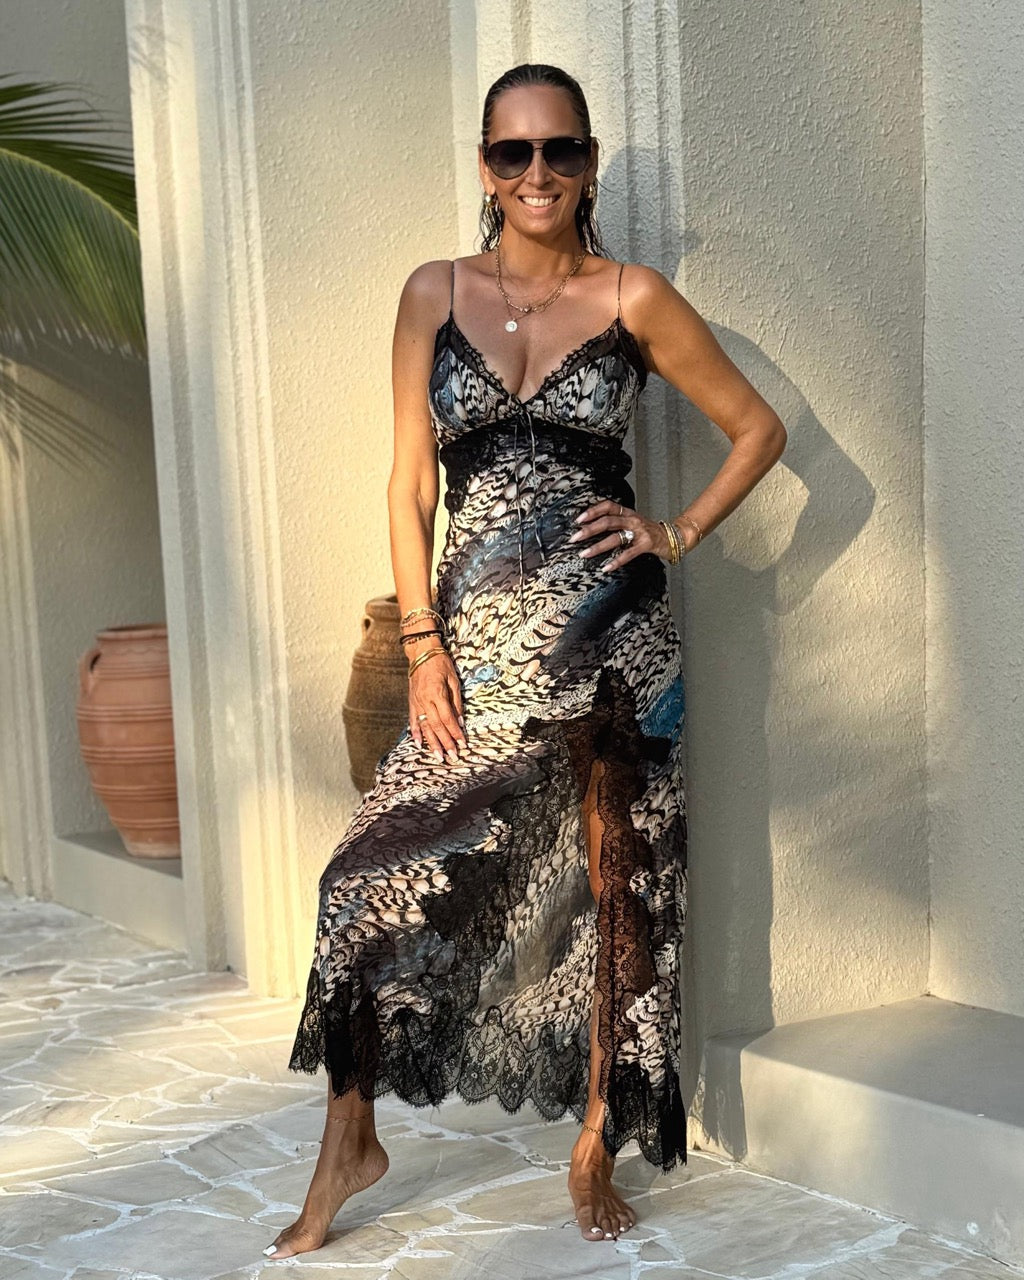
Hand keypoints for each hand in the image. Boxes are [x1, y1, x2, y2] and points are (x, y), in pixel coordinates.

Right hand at [407, 645, 466, 762]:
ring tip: (437, 756)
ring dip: (431, 743)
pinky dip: (415, 732)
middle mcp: (425, 700)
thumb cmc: (441, 663)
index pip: (447, 718)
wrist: (421, 652)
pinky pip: (413, 720)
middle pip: (436, 726)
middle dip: (445, 743)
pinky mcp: (412, 701)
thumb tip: (460, 721)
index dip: (455, 732)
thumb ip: (456, 702)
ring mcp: (416, 702)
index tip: (462, 743)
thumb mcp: (454, 680)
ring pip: (424, 726)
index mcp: (437, 693)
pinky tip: (418, 743)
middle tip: (452, 756)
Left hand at [568, 499, 683, 570]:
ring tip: (584, 554)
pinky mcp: (646, 545)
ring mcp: (640, 532)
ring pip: (615, 537)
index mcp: (627, 512)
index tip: (578, 519)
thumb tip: (592, 527)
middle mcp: (632, 520)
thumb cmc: (649, 531)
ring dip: (597, 546)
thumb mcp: (632, 522)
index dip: (593, 511)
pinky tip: (606, 567)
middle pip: (607, 521)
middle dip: (589, 530)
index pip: (608, 506)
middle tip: (575, 538)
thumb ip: (616, 522)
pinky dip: (616, 561)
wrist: (673, 537)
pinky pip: (628, 553)